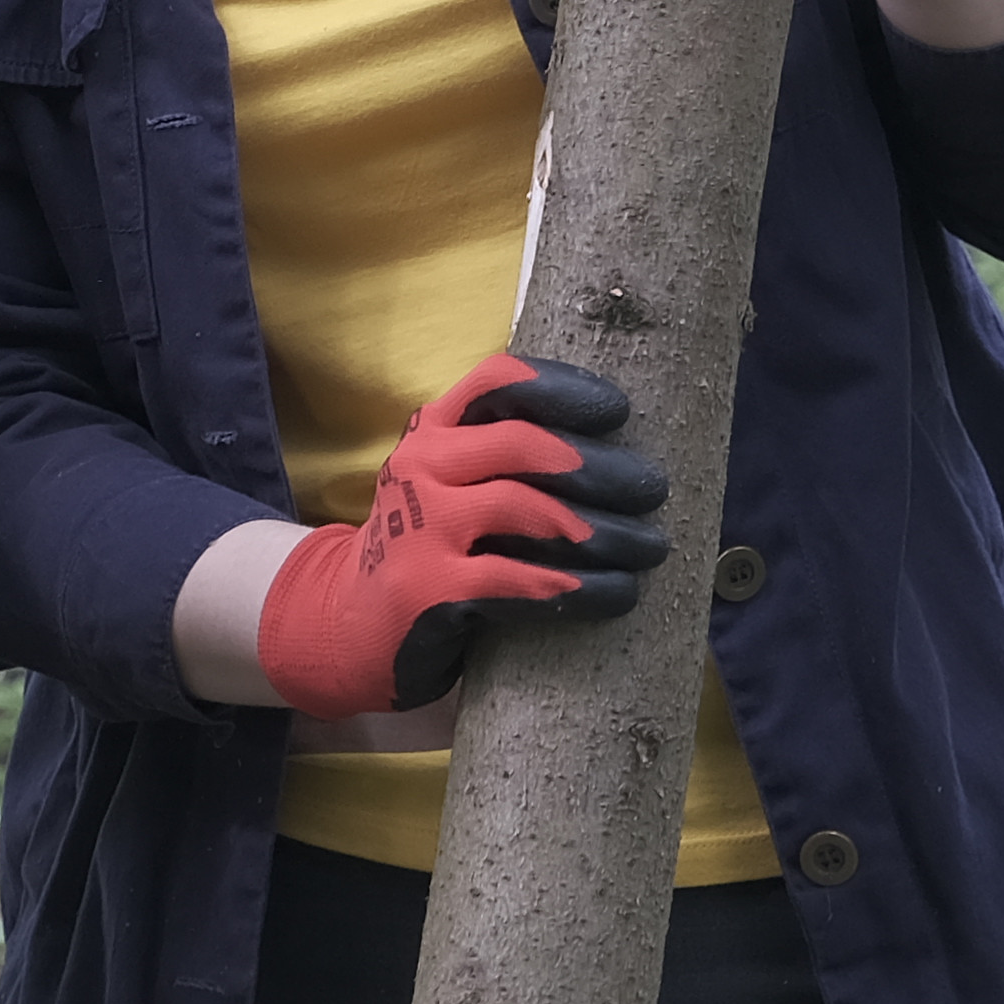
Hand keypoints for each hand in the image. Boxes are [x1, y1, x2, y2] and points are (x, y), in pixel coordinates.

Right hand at [247, 356, 672, 718]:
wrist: (350, 623)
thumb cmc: (430, 548)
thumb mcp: (452, 486)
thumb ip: (506, 460)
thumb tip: (620, 452)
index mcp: (433, 430)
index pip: (498, 381)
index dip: (563, 388)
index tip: (618, 411)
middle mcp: (421, 465)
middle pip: (523, 444)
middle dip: (601, 466)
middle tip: (652, 488)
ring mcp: (420, 527)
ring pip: (527, 510)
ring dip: (602, 530)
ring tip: (650, 546)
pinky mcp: (428, 589)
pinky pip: (519, 580)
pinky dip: (578, 586)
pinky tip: (617, 593)